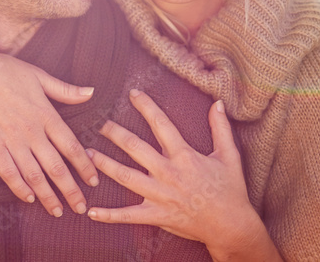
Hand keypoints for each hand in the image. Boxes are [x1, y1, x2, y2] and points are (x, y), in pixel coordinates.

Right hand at [0, 53, 99, 216]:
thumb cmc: (6, 70)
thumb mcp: (39, 76)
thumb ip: (66, 90)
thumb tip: (91, 93)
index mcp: (46, 115)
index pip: (72, 147)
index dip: (85, 167)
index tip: (93, 182)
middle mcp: (32, 131)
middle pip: (56, 168)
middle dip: (71, 190)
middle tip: (81, 207)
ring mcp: (11, 140)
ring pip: (34, 175)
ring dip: (47, 196)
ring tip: (58, 211)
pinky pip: (8, 172)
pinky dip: (19, 188)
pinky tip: (28, 199)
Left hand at [86, 90, 277, 259]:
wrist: (231, 226)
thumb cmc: (230, 190)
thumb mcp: (229, 156)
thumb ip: (221, 128)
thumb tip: (218, 102)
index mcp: (184, 156)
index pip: (161, 124)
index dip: (146, 106)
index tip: (132, 93)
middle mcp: (168, 173)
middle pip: (135, 147)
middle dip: (115, 134)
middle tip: (100, 124)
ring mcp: (160, 195)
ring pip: (126, 177)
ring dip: (105, 165)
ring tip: (87, 154)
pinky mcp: (157, 215)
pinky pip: (128, 216)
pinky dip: (109, 215)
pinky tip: (91, 211)